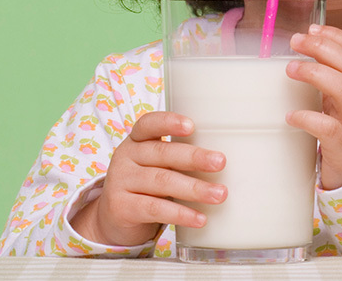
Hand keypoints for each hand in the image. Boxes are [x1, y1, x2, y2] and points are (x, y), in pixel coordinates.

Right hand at [69, 111, 226, 246]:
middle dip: (194, 158)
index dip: (169, 122)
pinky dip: (180, 214)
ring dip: (194, 188)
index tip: (191, 126)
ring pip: (161, 182)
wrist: (115, 218)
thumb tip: (226, 161)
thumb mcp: (159, 165)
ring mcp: (120, 182)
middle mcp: (126, 157)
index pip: (148, 124)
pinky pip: (154, 209)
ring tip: (219, 194)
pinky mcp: (121, 207)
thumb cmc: (148, 185)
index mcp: (138, 140)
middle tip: (221, 162)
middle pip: (162, 153)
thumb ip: (181, 158)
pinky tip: (199, 218)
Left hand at [286, 24, 341, 189]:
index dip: (337, 37)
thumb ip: (331, 82)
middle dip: (323, 48)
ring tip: (291, 69)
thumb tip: (300, 55)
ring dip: (317, 74)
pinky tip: (291, 115)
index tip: (312, 29)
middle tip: (296, 42)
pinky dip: (309, 119)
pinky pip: (331, 130)